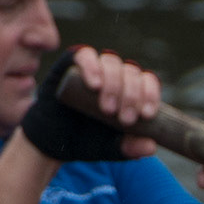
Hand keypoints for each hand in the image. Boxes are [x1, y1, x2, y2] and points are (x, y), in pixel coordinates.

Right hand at [20, 46, 156, 165]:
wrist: (52, 141)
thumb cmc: (86, 140)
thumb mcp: (110, 148)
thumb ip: (129, 147)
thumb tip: (151, 146)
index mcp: (129, 90)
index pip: (147, 82)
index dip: (150, 95)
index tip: (146, 115)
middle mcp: (114, 74)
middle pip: (131, 72)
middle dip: (132, 96)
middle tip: (124, 119)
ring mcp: (94, 66)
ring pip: (112, 62)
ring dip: (114, 85)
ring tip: (107, 110)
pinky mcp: (71, 63)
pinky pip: (85, 55)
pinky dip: (92, 67)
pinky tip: (94, 85)